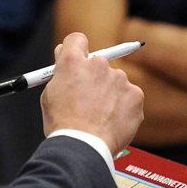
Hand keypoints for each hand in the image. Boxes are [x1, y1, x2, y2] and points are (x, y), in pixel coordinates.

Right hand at [40, 32, 143, 155]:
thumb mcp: (50, 95)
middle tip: (89, 99)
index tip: (78, 59)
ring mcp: (119, 78)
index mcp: (73, 62)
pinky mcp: (135, 94)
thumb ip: (61, 73)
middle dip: (95, 77)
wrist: (84, 147)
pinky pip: (129, 97)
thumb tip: (64, 59)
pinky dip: (123, 107)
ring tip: (99, 117)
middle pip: (98, 62)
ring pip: (115, 82)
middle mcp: (98, 64)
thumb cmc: (63, 125)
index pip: (77, 40)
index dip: (77, 49)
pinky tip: (112, 122)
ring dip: (110, 94)